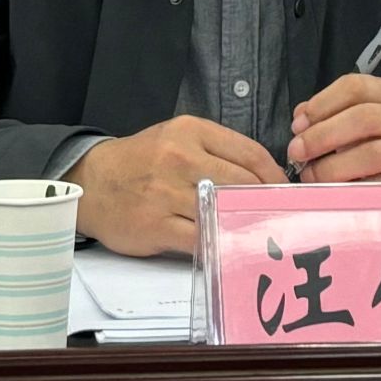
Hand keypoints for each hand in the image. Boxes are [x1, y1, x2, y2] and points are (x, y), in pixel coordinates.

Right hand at [65, 116, 286, 255]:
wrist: (94, 181)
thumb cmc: (142, 160)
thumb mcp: (177, 138)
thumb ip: (216, 151)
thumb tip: (262, 177)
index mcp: (191, 132)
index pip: (249, 153)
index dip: (275, 177)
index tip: (286, 193)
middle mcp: (181, 158)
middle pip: (242, 184)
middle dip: (266, 203)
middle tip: (281, 218)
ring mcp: (168, 193)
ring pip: (224, 212)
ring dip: (246, 226)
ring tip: (263, 235)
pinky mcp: (157, 225)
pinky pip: (201, 239)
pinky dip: (220, 245)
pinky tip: (231, 248)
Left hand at [287, 75, 380, 183]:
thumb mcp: (374, 114)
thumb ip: (337, 112)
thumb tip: (300, 119)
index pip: (354, 87)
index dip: (321, 103)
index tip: (297, 123)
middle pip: (360, 119)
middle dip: (321, 136)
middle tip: (296, 152)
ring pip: (369, 153)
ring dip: (332, 166)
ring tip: (311, 175)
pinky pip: (380, 185)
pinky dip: (352, 188)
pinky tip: (334, 192)